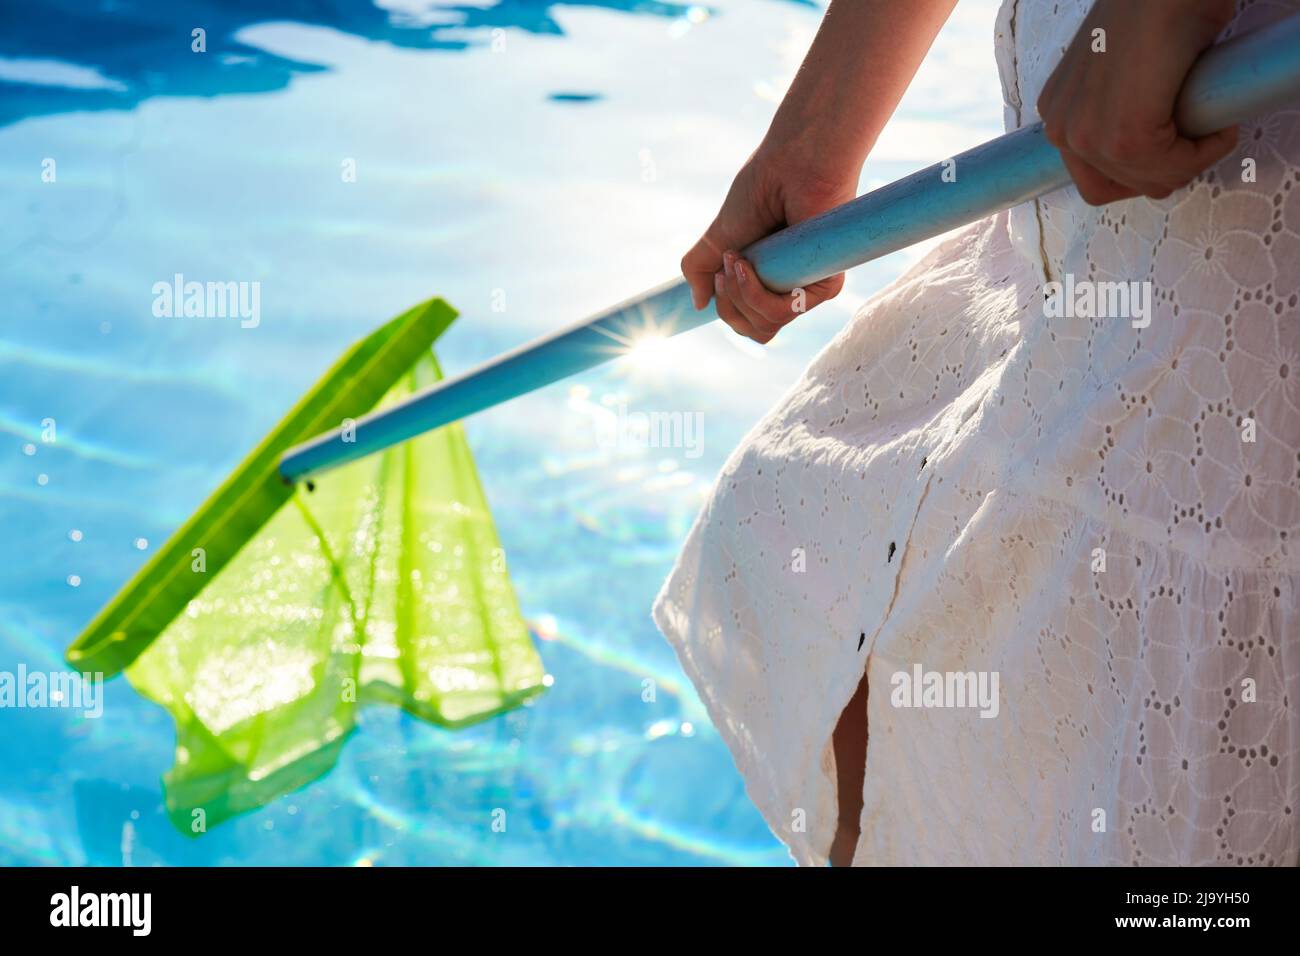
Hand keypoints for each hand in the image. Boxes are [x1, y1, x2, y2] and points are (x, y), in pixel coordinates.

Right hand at [681, 148, 857, 343]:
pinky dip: (755, 293)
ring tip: (738, 259)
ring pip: (765, 327)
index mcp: (771, 279)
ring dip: (739, 294)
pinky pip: (781, 314)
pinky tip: (749, 263)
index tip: (718, 271)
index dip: (726, 306)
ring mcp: (809, 287)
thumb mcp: (718, 236)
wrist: (791, 164)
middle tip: (728, 263)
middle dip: (729, 303)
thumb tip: (698, 304)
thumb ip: (700, 270)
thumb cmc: (762, 190)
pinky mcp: (826, 284)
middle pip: (754, 330)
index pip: (748, 321)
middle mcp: (792, 287)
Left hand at [1037, 0, 1238, 204]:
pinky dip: (1206, 151)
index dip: (1144, 168)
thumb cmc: (1156, 12)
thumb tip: (1150, 154)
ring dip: (1190, 159)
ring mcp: (1085, 136)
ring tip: (1209, 122)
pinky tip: (1218, 122)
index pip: (1096, 178)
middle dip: (1165, 169)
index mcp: (1059, 115)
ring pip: (1150, 182)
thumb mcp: (1122, 75)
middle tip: (1198, 133)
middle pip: (1116, 188)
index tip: (1177, 140)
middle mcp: (1061, 129)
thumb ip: (1118, 112)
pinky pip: (1172, 169)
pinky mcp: (1123, 137)